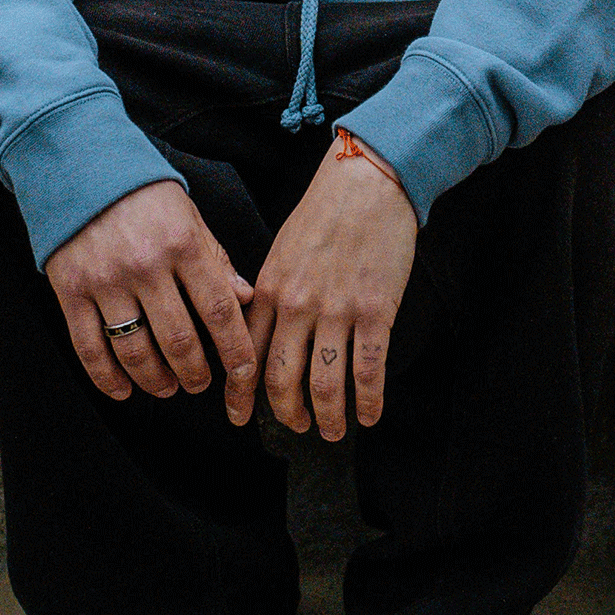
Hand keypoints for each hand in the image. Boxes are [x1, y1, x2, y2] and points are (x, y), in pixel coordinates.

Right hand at [46, 181, 258, 414]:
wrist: (81, 166)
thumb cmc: (144, 195)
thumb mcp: (190, 218)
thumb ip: (217, 260)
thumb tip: (246, 299)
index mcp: (184, 245)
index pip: (218, 310)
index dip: (235, 349)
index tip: (243, 374)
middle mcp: (146, 265)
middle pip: (178, 338)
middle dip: (195, 372)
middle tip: (201, 384)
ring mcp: (105, 280)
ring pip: (134, 350)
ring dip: (155, 379)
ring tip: (168, 387)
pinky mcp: (70, 290)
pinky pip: (89, 346)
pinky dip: (106, 377)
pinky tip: (122, 390)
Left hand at [246, 137, 418, 441]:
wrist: (367, 183)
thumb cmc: (326, 212)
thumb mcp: (282, 250)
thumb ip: (270, 291)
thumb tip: (263, 329)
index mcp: (269, 290)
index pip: (247, 355)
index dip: (241, 395)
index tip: (240, 419)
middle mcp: (297, 306)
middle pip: (282, 379)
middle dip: (288, 413)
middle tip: (298, 427)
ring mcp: (336, 311)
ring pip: (324, 384)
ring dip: (329, 417)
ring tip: (335, 431)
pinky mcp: (375, 311)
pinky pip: (369, 370)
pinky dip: (368, 400)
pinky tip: (370, 414)